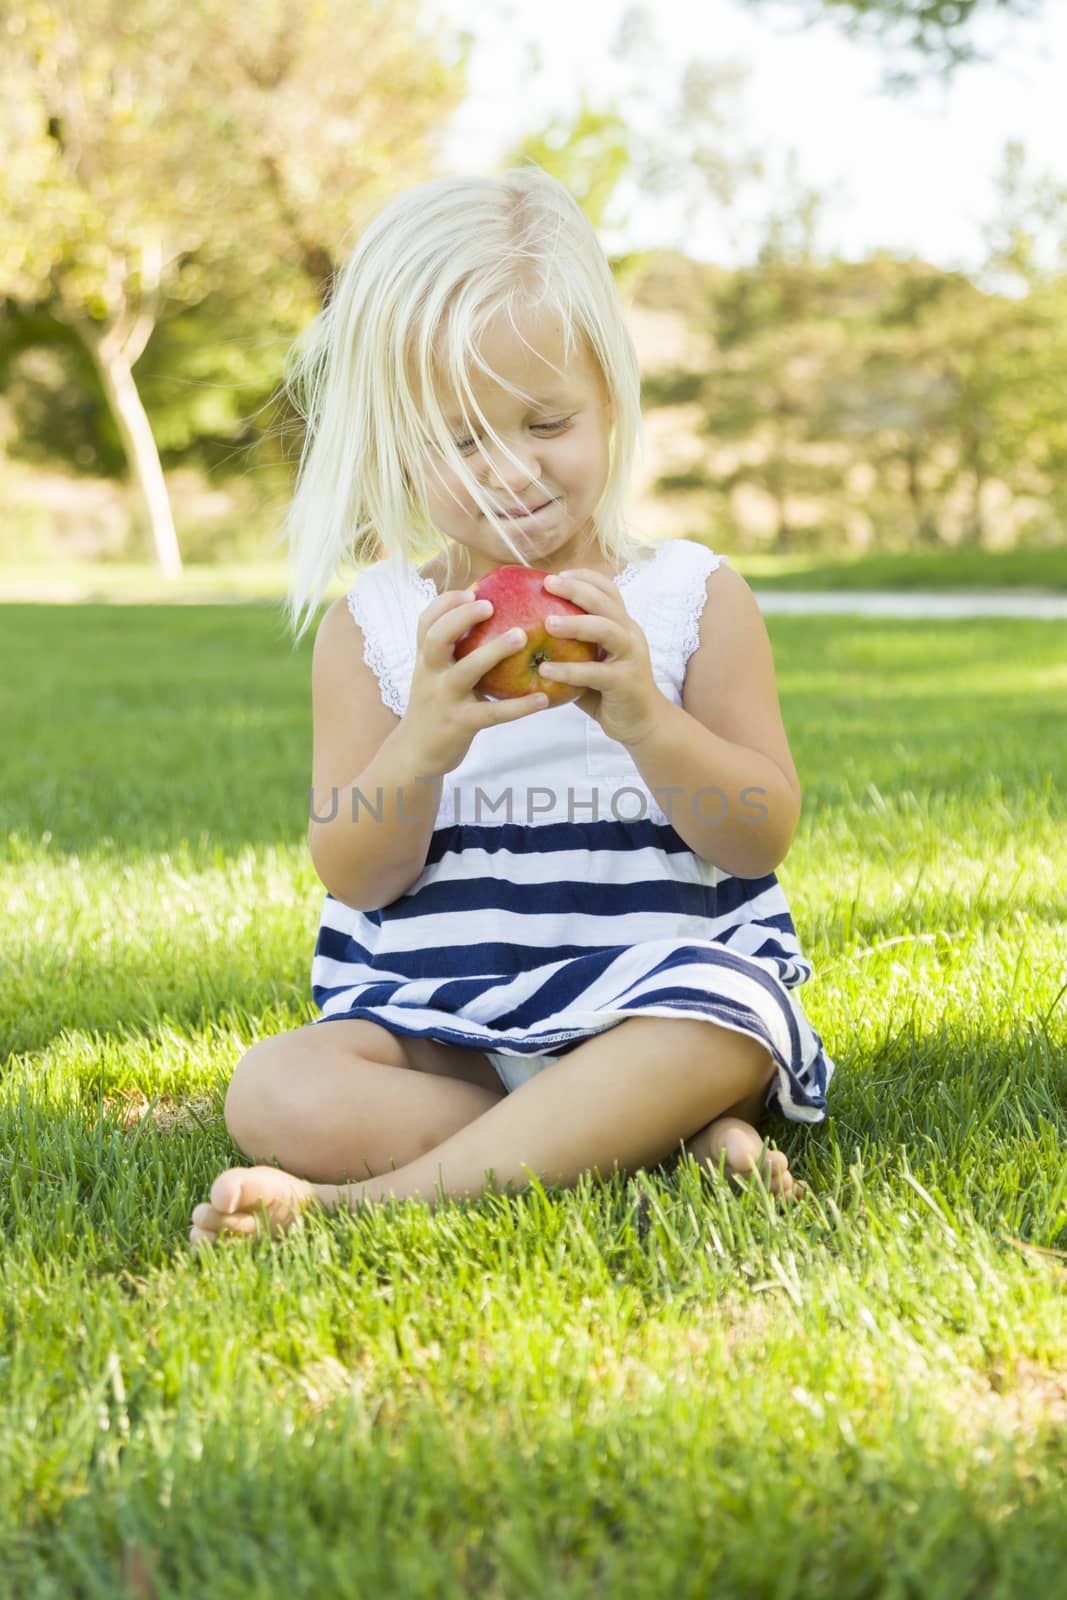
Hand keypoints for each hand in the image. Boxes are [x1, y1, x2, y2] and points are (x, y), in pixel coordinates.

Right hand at [401, 588, 550, 777]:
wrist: (416, 753)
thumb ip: (454, 650)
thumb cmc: (436, 706)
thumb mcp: (435, 675)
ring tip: (521, 636)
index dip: (446, 603)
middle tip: (490, 604)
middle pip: (437, 639)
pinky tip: (543, 699)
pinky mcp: (460, 725)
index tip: (471, 591)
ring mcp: (444, 700)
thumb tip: (493, 616)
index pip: (426, 622)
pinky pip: (492, 713)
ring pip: (465, 671)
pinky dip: (518, 706)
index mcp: (425, 660)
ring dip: (493, 651)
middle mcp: (430, 675)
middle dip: (461, 618)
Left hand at [538, 570, 663, 747]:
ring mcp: (631, 657)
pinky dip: (570, 670)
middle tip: (548, 584)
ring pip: (606, 630)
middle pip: (606, 602)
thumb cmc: (606, 690)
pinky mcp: (625, 682)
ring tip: (547, 623)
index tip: (557, 574)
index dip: (584, 577)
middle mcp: (630, 634)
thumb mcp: (590, 660)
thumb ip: (570, 644)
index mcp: (622, 624)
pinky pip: (596, 673)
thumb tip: (525, 629)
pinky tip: (545, 670)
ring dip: (576, 624)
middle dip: (577, 590)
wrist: (641, 722)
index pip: (608, 589)